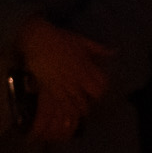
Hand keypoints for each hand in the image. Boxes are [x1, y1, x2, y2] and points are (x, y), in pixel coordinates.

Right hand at [17, 17, 110, 141]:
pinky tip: (70, 113)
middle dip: (94, 101)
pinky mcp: (51, 89)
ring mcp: (65, 85)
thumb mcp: (81, 41)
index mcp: (87, 68)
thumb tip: (114, 52)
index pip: (103, 85)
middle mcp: (78, 79)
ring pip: (79, 104)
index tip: (100, 90)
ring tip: (81, 109)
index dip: (103, 89)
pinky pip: (63, 105)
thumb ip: (98, 49)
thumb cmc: (60, 38)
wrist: (36, 39)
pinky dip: (68, 111)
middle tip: (90, 100)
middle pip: (94, 97)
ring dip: (82, 108)